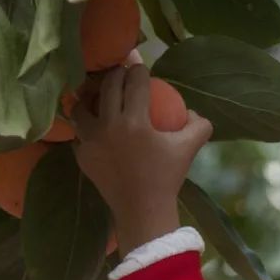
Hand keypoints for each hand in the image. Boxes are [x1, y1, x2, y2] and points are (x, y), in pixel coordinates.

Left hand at [72, 65, 213, 256]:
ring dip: (89, 96)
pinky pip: (79, 133)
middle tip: (122, 73)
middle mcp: (108, 126)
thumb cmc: (167, 178)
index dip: (139, 69)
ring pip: (81, 106)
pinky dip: (86, 126)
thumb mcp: (189, 148)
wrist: (143, 211)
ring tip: (97, 95)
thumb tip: (193, 110)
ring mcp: (90, 142)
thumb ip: (199, 124)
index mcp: (135, 122)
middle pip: (107, 85)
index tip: (141, 68)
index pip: (135, 81)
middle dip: (116, 72)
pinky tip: (94, 125)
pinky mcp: (81, 156)